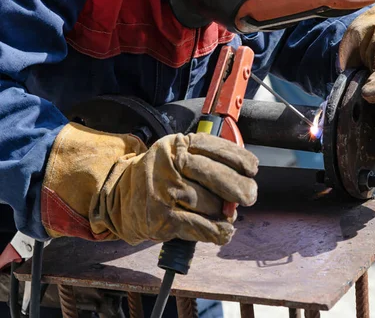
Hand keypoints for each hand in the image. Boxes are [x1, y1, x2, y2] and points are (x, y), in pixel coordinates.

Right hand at [41, 123, 257, 244]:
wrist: (119, 194)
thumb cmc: (161, 175)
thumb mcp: (178, 154)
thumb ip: (207, 161)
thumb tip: (241, 183)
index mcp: (177, 145)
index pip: (214, 147)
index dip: (239, 158)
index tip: (252, 169)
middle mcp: (169, 164)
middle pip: (214, 175)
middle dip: (238, 188)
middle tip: (250, 196)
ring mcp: (164, 191)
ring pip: (209, 203)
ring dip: (224, 213)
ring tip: (226, 215)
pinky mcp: (161, 218)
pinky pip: (199, 226)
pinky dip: (216, 231)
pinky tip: (224, 232)